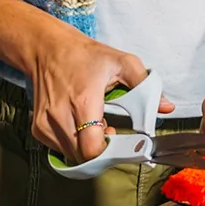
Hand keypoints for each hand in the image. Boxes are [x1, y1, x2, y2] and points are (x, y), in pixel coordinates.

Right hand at [31, 32, 173, 162]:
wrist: (48, 49)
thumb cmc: (85, 56)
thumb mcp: (122, 63)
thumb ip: (146, 86)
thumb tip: (166, 107)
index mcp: (83, 100)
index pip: (92, 147)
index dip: (108, 151)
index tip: (116, 138)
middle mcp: (60, 115)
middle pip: (82, 156)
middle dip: (100, 150)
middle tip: (108, 130)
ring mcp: (46, 123)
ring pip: (70, 155)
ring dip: (85, 146)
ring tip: (93, 124)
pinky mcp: (38, 127)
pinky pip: (59, 149)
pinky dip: (71, 142)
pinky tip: (78, 124)